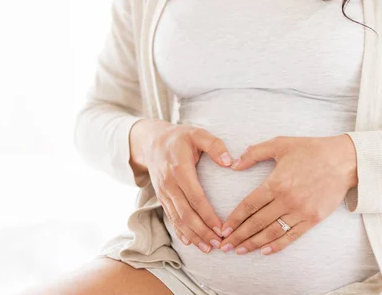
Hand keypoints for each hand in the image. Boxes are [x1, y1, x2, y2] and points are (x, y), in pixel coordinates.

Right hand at [144, 124, 234, 252]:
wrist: (152, 141)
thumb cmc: (179, 137)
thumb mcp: (197, 133)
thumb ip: (214, 145)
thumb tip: (229, 161)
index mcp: (180, 169)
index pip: (196, 197)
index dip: (208, 215)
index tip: (222, 228)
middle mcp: (169, 184)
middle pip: (186, 213)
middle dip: (202, 231)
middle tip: (219, 244)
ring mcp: (163, 192)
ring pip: (178, 219)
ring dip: (193, 235)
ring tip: (208, 248)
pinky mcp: (161, 197)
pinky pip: (170, 217)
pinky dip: (180, 231)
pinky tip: (190, 242)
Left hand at [218, 134, 357, 255]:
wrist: (342, 160)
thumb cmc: (310, 149)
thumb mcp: (279, 143)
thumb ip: (254, 153)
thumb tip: (234, 165)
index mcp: (276, 182)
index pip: (249, 205)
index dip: (235, 219)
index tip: (223, 228)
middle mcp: (286, 200)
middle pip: (257, 222)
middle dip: (239, 236)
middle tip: (225, 246)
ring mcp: (300, 212)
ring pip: (271, 233)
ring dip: (253, 243)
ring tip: (239, 250)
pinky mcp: (313, 219)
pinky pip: (291, 236)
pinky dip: (277, 246)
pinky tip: (264, 251)